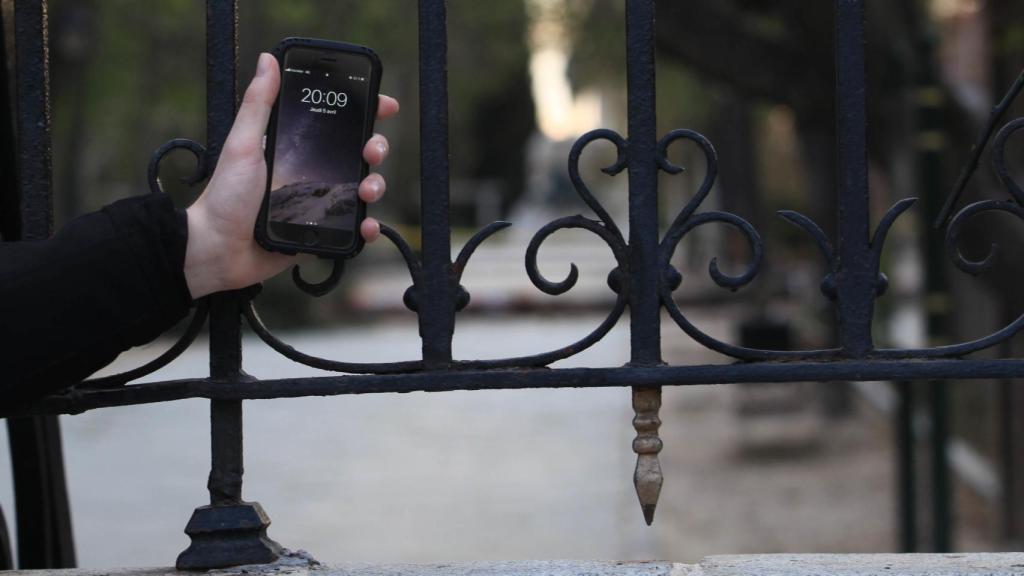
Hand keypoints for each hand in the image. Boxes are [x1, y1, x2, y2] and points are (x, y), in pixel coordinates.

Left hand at [184, 52, 399, 298]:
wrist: (218, 248)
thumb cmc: (224, 196)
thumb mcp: (243, 143)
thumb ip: (258, 103)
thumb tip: (267, 60)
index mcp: (297, 148)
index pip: (338, 124)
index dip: (365, 113)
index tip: (383, 105)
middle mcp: (312, 172)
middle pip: (360, 154)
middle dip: (376, 148)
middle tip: (370, 151)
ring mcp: (320, 203)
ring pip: (364, 189)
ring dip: (376, 185)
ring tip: (366, 191)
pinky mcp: (322, 232)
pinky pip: (355, 228)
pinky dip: (368, 227)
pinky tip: (367, 225)